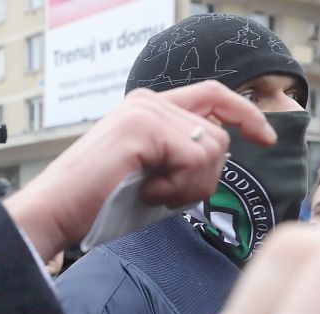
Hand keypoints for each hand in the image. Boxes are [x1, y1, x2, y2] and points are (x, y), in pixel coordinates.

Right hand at [6, 80, 275, 260]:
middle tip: (168, 197)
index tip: (265, 137)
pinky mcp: (142, 128)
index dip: (245, 114)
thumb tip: (221, 150)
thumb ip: (177, 153)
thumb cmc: (96, 203)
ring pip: (212, 148)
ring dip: (191, 185)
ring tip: (153, 195)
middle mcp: (146, 101)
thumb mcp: (146, 172)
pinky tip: (148, 193)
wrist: (54, 212)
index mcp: (145, 107)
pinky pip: (196, 158)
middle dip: (206, 176)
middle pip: (220, 132)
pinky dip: (178, 187)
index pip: (213, 96)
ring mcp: (144, 111)